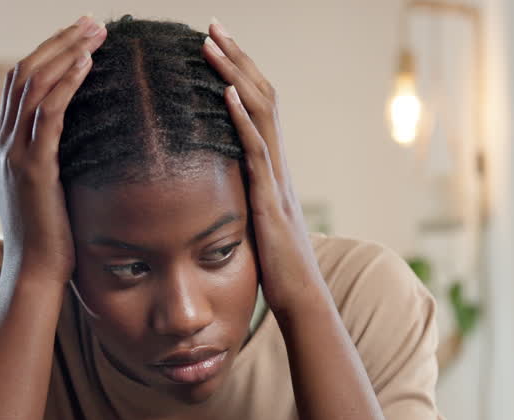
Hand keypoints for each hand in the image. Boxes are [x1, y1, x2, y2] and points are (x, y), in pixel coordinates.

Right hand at [0, 16, 107, 284]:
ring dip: (67, 52)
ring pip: (35, 85)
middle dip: (60, 41)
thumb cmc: (49, 239)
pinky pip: (48, 113)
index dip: (48, 53)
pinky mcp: (34, 168)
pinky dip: (67, 83)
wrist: (33, 274)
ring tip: (96, 32)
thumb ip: (53, 164)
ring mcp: (15, 154)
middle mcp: (4, 142)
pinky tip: (87, 64)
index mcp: (6, 145)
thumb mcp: (48, 193)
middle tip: (93, 22)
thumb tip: (81, 147)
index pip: (21, 82)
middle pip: (26, 72)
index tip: (79, 36)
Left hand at [202, 21, 326, 315]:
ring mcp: (277, 178)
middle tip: (211, 26)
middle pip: (261, 96)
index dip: (238, 74)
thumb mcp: (253, 223)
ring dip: (234, 75)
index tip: (215, 46)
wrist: (302, 298)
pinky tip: (223, 94)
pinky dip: (240, 118)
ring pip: (260, 112)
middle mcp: (279, 164)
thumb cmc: (278, 269)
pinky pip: (256, 149)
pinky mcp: (270, 198)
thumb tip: (218, 188)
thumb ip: (241, 199)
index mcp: (272, 167)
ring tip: (211, 44)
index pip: (258, 107)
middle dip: (236, 59)